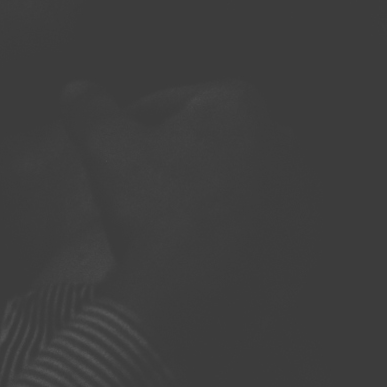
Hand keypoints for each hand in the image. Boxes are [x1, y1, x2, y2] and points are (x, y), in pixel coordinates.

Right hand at [59, 77, 296, 386]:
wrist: (197, 298)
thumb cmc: (152, 211)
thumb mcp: (106, 150)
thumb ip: (90, 110)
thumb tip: (75, 88)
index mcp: (239, 102)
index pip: (174, 103)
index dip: (136, 124)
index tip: (116, 151)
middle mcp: (284, 138)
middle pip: (215, 142)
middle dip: (182, 158)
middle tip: (144, 191)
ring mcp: (304, 192)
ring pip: (241, 185)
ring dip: (211, 196)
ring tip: (174, 226)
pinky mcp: (311, 241)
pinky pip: (263, 229)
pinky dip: (237, 234)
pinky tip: (205, 255)